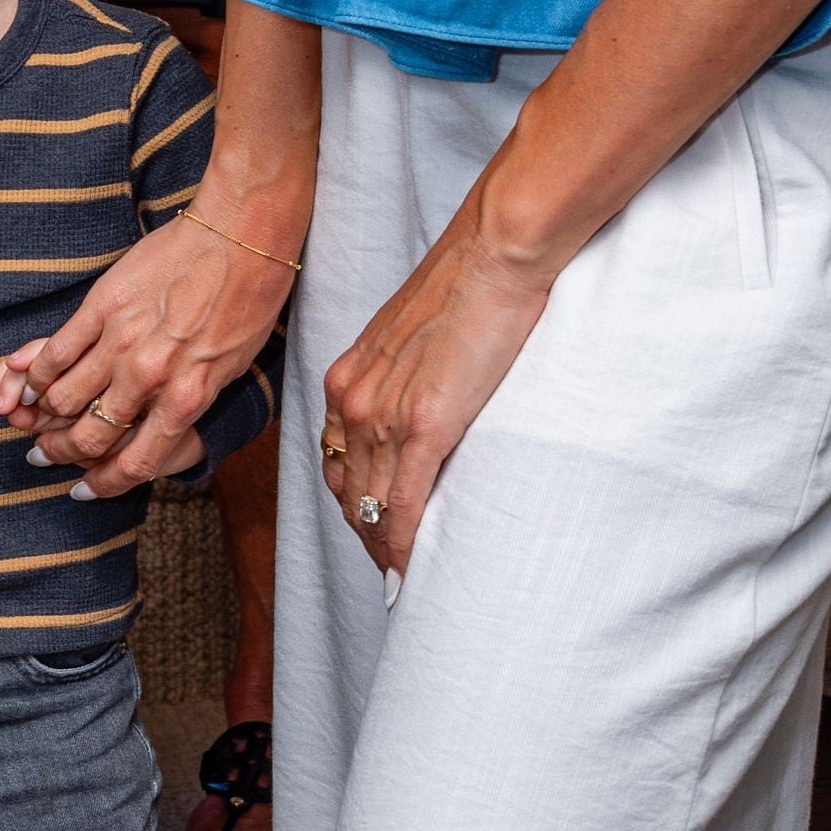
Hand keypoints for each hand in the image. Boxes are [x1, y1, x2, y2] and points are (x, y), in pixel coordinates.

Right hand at [0, 209, 281, 498]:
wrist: (240, 235)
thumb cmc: (248, 300)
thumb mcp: (230, 368)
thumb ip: (189, 401)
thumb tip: (158, 428)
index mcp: (188, 398)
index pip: (136, 463)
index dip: (104, 484)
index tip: (84, 488)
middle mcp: (150, 377)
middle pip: (90, 436)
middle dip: (62, 454)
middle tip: (46, 454)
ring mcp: (120, 341)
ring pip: (63, 398)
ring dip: (41, 417)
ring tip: (31, 419)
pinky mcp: (101, 306)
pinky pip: (56, 353)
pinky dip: (37, 374)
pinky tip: (30, 381)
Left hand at [315, 180, 561, 576]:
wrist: (493, 253)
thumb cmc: (468, 285)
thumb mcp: (415, 336)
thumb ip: (405, 377)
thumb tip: (425, 406)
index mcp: (348, 378)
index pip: (337, 460)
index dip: (353, 502)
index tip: (373, 527)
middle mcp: (353, 401)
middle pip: (348, 492)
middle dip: (365, 535)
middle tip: (390, 566)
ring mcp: (385, 416)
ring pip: (370, 507)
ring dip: (383, 548)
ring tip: (404, 577)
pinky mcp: (424, 425)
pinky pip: (402, 504)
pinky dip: (402, 543)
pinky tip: (410, 568)